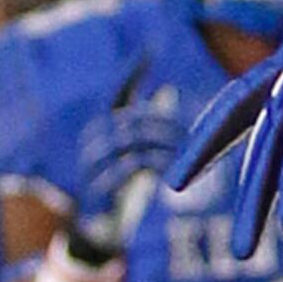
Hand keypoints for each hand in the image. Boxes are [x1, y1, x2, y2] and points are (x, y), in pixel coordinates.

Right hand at [61, 73, 178, 269]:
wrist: (96, 232)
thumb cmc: (119, 187)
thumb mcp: (131, 151)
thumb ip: (143, 124)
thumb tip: (167, 88)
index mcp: (99, 131)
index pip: (115, 94)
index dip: (131, 73)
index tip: (149, 49)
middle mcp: (91, 144)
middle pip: (129, 118)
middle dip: (163, 120)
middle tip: (191, 129)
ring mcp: (92, 166)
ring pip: (130, 141)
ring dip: (163, 143)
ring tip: (185, 150)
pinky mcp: (99, 189)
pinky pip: (130, 168)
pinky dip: (155, 164)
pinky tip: (172, 168)